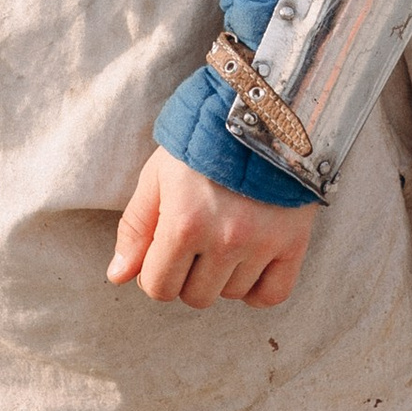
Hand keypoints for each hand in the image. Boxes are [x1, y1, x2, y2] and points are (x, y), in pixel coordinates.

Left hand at [108, 148, 316, 308]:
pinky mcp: (293, 243)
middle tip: (195, 243)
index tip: (163, 255)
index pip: (159, 287)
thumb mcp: (157, 176)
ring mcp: (262, 243)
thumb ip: (136, 229)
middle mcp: (224, 240)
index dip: (155, 275)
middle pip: (196, 297)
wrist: (263, 113)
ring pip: (232, 295)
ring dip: (222, 276)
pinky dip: (258, 289)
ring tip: (224, 238)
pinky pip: (272, 295)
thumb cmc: (202, 143)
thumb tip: (118, 276)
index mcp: (184, 224)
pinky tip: (249, 265)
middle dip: (188, 276)